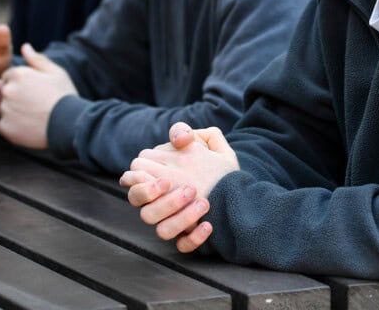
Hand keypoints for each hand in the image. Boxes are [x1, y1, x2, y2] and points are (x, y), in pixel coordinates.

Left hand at [0, 43, 76, 149]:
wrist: (69, 124)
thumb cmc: (64, 96)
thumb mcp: (56, 73)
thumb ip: (37, 59)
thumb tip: (25, 46)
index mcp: (19, 75)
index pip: (9, 76)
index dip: (22, 83)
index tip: (34, 91)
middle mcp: (8, 91)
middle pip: (5, 93)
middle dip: (16, 97)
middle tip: (35, 105)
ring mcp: (5, 110)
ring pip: (4, 109)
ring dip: (14, 112)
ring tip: (34, 116)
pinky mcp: (5, 128)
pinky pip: (4, 126)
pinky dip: (13, 127)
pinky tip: (29, 126)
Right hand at [119, 123, 238, 251]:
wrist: (244, 191)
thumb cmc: (218, 166)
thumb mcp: (207, 143)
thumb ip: (186, 132)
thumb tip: (179, 139)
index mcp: (159, 179)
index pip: (134, 180)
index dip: (140, 180)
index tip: (165, 178)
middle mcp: (163, 202)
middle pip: (141, 208)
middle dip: (160, 199)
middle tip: (189, 189)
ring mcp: (176, 221)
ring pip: (161, 230)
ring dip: (180, 218)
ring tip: (204, 202)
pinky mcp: (190, 236)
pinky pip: (183, 246)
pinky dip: (194, 238)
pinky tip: (209, 225)